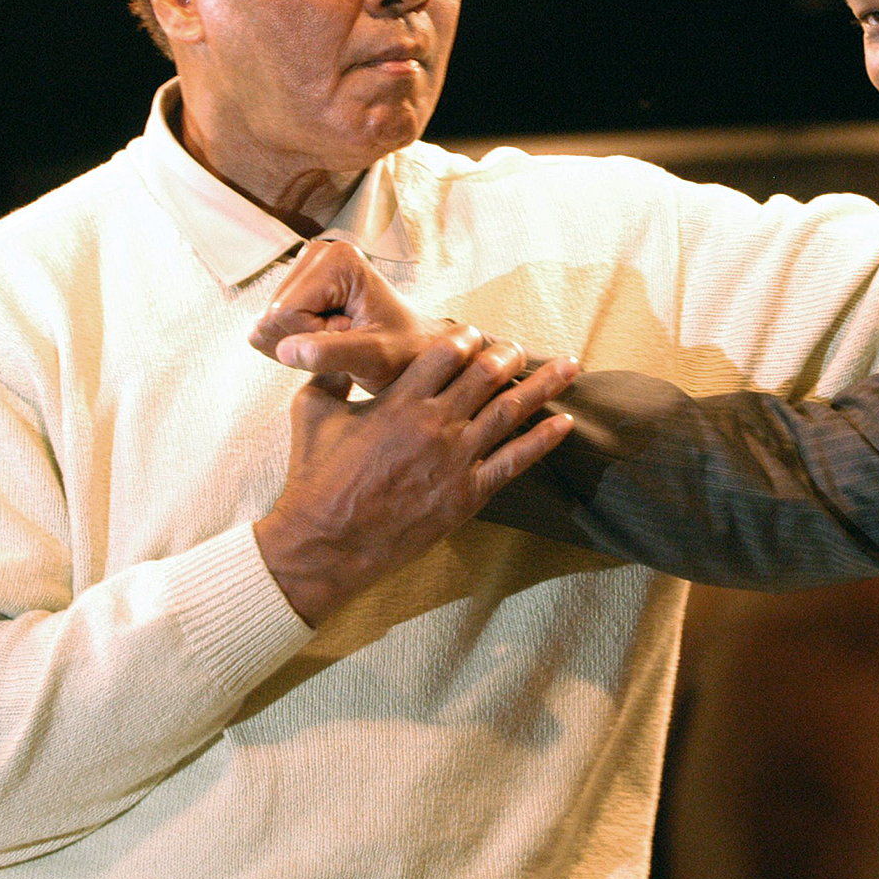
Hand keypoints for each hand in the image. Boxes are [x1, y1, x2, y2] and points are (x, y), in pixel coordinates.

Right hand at [250, 240, 432, 393]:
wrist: (413, 347)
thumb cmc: (404, 351)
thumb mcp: (376, 357)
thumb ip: (331, 353)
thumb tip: (284, 350)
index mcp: (337, 259)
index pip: (286, 313)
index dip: (314, 337)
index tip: (353, 334)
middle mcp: (317, 254)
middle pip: (272, 317)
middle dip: (306, 340)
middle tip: (348, 338)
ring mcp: (304, 269)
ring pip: (267, 325)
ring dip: (302, 343)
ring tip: (343, 338)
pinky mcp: (296, 288)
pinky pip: (269, 328)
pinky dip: (297, 343)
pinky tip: (329, 338)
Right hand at [256, 324, 578, 625]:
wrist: (324, 544)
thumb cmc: (314, 478)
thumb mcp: (311, 413)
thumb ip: (329, 377)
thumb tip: (332, 356)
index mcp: (400, 400)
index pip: (447, 352)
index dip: (467, 337)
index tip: (475, 334)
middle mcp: (435, 424)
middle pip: (487, 374)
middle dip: (508, 354)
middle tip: (518, 347)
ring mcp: (455, 459)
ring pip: (511, 411)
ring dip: (542, 385)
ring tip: (567, 368)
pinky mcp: (468, 495)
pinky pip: (516, 461)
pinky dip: (544, 439)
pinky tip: (565, 422)